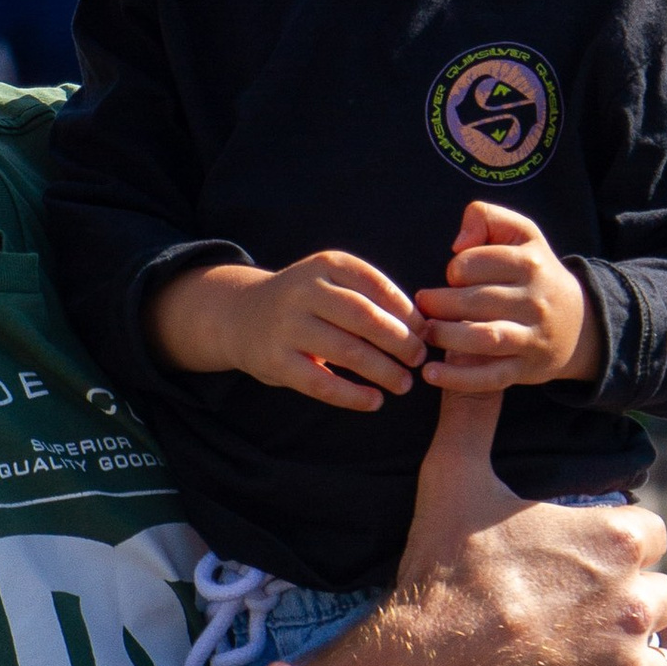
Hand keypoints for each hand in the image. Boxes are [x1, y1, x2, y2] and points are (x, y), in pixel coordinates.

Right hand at [148, 252, 424, 411]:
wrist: (240, 316)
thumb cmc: (305, 302)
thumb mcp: (332, 281)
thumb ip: (370, 296)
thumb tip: (423, 327)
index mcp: (327, 264)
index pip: (377, 286)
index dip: (407, 312)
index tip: (426, 333)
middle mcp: (305, 290)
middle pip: (364, 317)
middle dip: (399, 341)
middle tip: (419, 359)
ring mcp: (288, 326)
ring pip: (347, 351)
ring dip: (383, 370)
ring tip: (404, 384)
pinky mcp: (277, 361)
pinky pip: (322, 383)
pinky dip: (353, 396)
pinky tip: (375, 401)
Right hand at [353, 394, 666, 665]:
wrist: (419, 665)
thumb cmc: (440, 572)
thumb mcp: (454, 477)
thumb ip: (474, 413)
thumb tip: (462, 351)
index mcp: (618, 540)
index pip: (649, 537)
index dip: (617, 549)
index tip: (577, 563)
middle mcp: (638, 604)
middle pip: (664, 602)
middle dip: (634, 610)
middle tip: (580, 620)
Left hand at [414, 201, 599, 391]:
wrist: (579, 323)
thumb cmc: (534, 274)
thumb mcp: (520, 233)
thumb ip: (486, 217)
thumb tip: (457, 244)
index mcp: (529, 263)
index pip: (475, 263)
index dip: (455, 269)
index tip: (454, 278)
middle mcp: (534, 300)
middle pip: (474, 301)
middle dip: (439, 304)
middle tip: (424, 307)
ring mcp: (531, 337)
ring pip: (483, 337)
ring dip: (445, 337)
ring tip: (427, 333)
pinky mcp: (525, 368)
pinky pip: (489, 376)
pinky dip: (457, 378)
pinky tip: (431, 373)